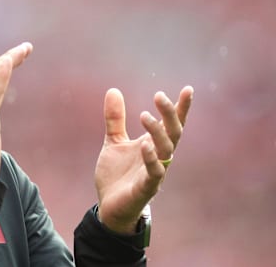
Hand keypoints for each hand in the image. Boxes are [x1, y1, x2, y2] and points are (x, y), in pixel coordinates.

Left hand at [94, 86, 193, 233]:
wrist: (109, 206)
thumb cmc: (117, 175)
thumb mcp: (114, 141)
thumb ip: (115, 118)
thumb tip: (113, 89)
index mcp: (153, 144)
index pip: (172, 124)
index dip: (180, 108)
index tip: (187, 89)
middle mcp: (159, 156)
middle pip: (173, 133)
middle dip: (169, 114)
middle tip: (159, 95)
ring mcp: (155, 172)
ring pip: (167, 150)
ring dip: (157, 132)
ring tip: (145, 115)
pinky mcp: (146, 188)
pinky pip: (154, 172)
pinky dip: (151, 158)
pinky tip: (144, 145)